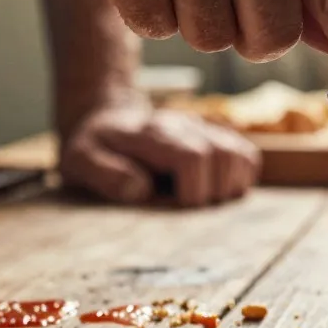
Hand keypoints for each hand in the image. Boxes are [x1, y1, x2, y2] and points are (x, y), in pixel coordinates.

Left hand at [59, 101, 259, 206]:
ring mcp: (205, 130)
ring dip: (230, 186)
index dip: (192, 191)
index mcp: (152, 134)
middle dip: (212, 192)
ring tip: (205, 201)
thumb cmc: (94, 149)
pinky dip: (242, 178)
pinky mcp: (218, 137)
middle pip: (223, 156)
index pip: (193, 157)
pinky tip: (218, 190)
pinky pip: (248, 156)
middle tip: (188, 207)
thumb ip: (105, 173)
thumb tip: (142, 190)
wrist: (107, 120)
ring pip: (241, 155)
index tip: (176, 207)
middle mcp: (185, 126)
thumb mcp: (80, 161)